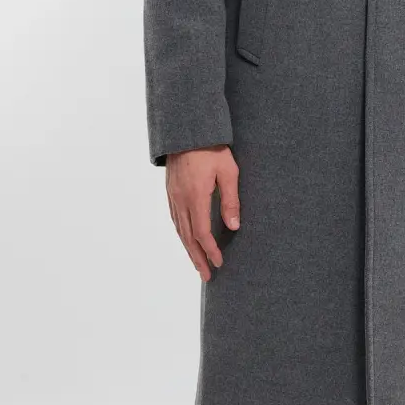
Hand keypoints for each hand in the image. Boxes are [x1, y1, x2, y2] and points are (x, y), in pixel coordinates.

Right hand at [165, 145, 240, 280]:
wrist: (187, 129)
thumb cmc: (212, 148)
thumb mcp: (228, 171)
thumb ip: (230, 200)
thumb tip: (234, 227)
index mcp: (195, 197)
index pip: (202, 233)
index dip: (210, 250)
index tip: (219, 263)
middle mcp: (180, 200)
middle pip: (188, 237)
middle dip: (198, 258)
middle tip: (207, 276)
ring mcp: (173, 196)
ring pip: (179, 230)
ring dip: (188, 250)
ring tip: (198, 264)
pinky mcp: (170, 191)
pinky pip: (175, 219)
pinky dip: (181, 234)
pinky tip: (187, 240)